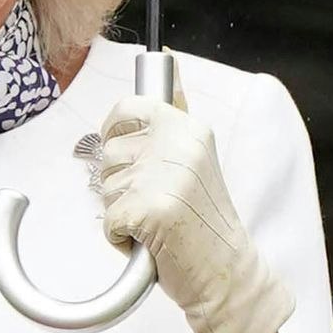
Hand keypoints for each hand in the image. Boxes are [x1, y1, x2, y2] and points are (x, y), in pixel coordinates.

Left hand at [95, 92, 293, 332]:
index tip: (124, 150)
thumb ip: (176, 116)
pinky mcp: (149, 209)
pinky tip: (150, 243)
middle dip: (119, 182)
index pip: (127, 108)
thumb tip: (166, 58)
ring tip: (157, 223)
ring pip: (105, 187)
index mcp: (189, 129)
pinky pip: (108, 220)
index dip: (114, 130)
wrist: (227, 275)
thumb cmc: (204, 223)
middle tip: (155, 202)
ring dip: (121, 211)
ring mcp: (163, 176)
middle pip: (108, 152)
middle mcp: (178, 145)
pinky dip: (120, 238)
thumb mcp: (196, 159)